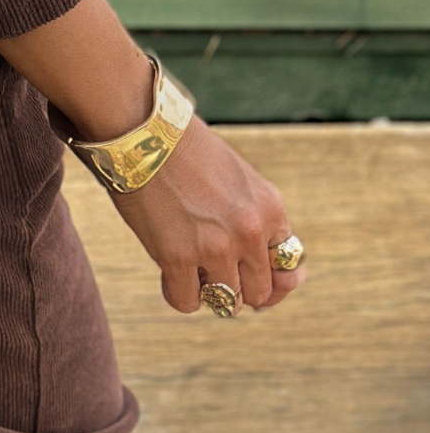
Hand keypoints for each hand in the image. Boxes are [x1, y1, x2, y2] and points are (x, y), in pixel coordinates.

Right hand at [110, 116, 306, 313]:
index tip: (250, 274)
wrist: (143, 130)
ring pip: (226, 303)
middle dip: (238, 286)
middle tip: (214, 270)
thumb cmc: (187, 151)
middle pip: (260, 293)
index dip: (271, 277)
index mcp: (271, 209)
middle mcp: (249, 232)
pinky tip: (168, 272)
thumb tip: (288, 278)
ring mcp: (215, 247)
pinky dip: (178, 293)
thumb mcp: (239, 180)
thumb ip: (260, 221)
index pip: (288, 265)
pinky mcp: (177, 256)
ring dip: (209, 291)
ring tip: (190, 266)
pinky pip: (186, 302)